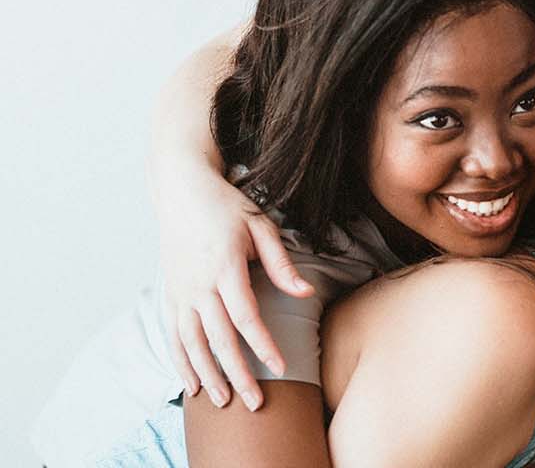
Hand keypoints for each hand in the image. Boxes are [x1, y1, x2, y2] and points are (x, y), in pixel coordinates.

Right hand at [158, 170, 312, 410]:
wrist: (181, 191)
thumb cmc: (227, 206)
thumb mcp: (261, 225)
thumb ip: (281, 263)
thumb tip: (305, 291)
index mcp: (226, 267)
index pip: (246, 317)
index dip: (263, 346)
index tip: (281, 368)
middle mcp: (199, 285)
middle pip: (219, 339)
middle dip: (238, 374)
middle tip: (255, 403)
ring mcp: (180, 291)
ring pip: (192, 344)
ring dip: (208, 375)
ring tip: (225, 401)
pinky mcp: (169, 294)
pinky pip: (173, 335)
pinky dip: (181, 362)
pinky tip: (192, 384)